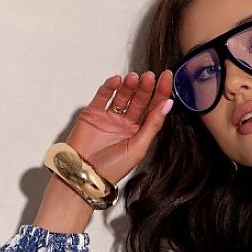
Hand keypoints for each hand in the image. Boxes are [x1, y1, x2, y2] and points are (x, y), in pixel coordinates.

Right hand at [64, 70, 175, 185]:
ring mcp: (109, 118)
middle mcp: (125, 124)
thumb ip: (153, 125)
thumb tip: (167, 105)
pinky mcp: (93, 113)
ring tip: (134, 78)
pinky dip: (109, 87)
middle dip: (145, 88)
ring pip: (122, 96)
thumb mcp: (138, 148)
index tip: (167, 78)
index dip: (161, 93)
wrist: (85, 175)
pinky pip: (103, 96)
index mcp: (139, 133)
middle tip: (149, 76)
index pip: (153, 109)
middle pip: (139, 100)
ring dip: (129, 86)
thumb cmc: (111, 169)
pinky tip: (116, 81)